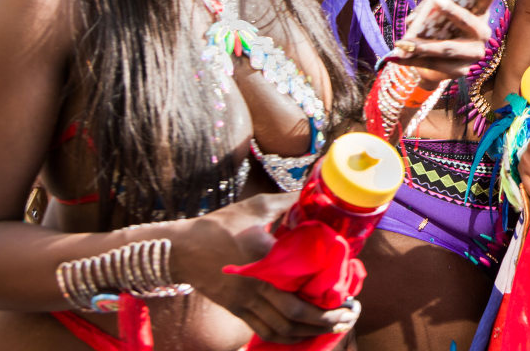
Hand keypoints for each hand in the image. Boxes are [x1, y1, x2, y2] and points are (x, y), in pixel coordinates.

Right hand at [176, 193, 362, 341]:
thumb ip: (286, 202)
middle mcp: (256, 287)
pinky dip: (286, 337)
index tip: (348, 297)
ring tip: (332, 328)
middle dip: (325, 322)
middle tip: (348, 317)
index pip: (299, 289)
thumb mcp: (256, 207)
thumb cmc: (220, 225)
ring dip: (308, 334)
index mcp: (265, 261)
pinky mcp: (237, 310)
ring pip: (280, 330)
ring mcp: (245, 303)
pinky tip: (302, 333)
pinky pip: (264, 330)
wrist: (180, 248)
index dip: (325, 299)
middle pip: (294, 316)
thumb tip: (313, 193)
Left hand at [388, 0, 498, 83]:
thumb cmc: (438, 32)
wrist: (436, 67)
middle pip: (470, 23)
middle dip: (454, 11)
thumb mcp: (434, 16)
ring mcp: (473, 56)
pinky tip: (393, 57)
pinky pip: (434, 65)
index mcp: (480, 14)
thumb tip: (413, 20)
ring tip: (402, 42)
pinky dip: (411, 60)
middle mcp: (482, 34)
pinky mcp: (459, 72)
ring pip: (447, 48)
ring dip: (422, 45)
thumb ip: (426, 11)